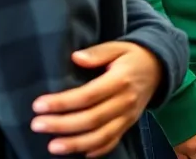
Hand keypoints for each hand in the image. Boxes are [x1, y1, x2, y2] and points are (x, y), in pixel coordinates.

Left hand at [30, 41, 162, 156]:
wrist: (159, 68)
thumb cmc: (132, 56)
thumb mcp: (118, 47)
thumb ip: (97, 52)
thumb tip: (76, 58)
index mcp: (120, 80)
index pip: (88, 95)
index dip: (62, 102)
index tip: (39, 105)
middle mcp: (125, 101)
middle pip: (91, 119)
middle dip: (62, 125)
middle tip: (36, 125)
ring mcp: (128, 116)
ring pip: (101, 136)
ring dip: (76, 144)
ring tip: (52, 146)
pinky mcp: (129, 125)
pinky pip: (112, 142)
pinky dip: (97, 151)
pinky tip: (79, 153)